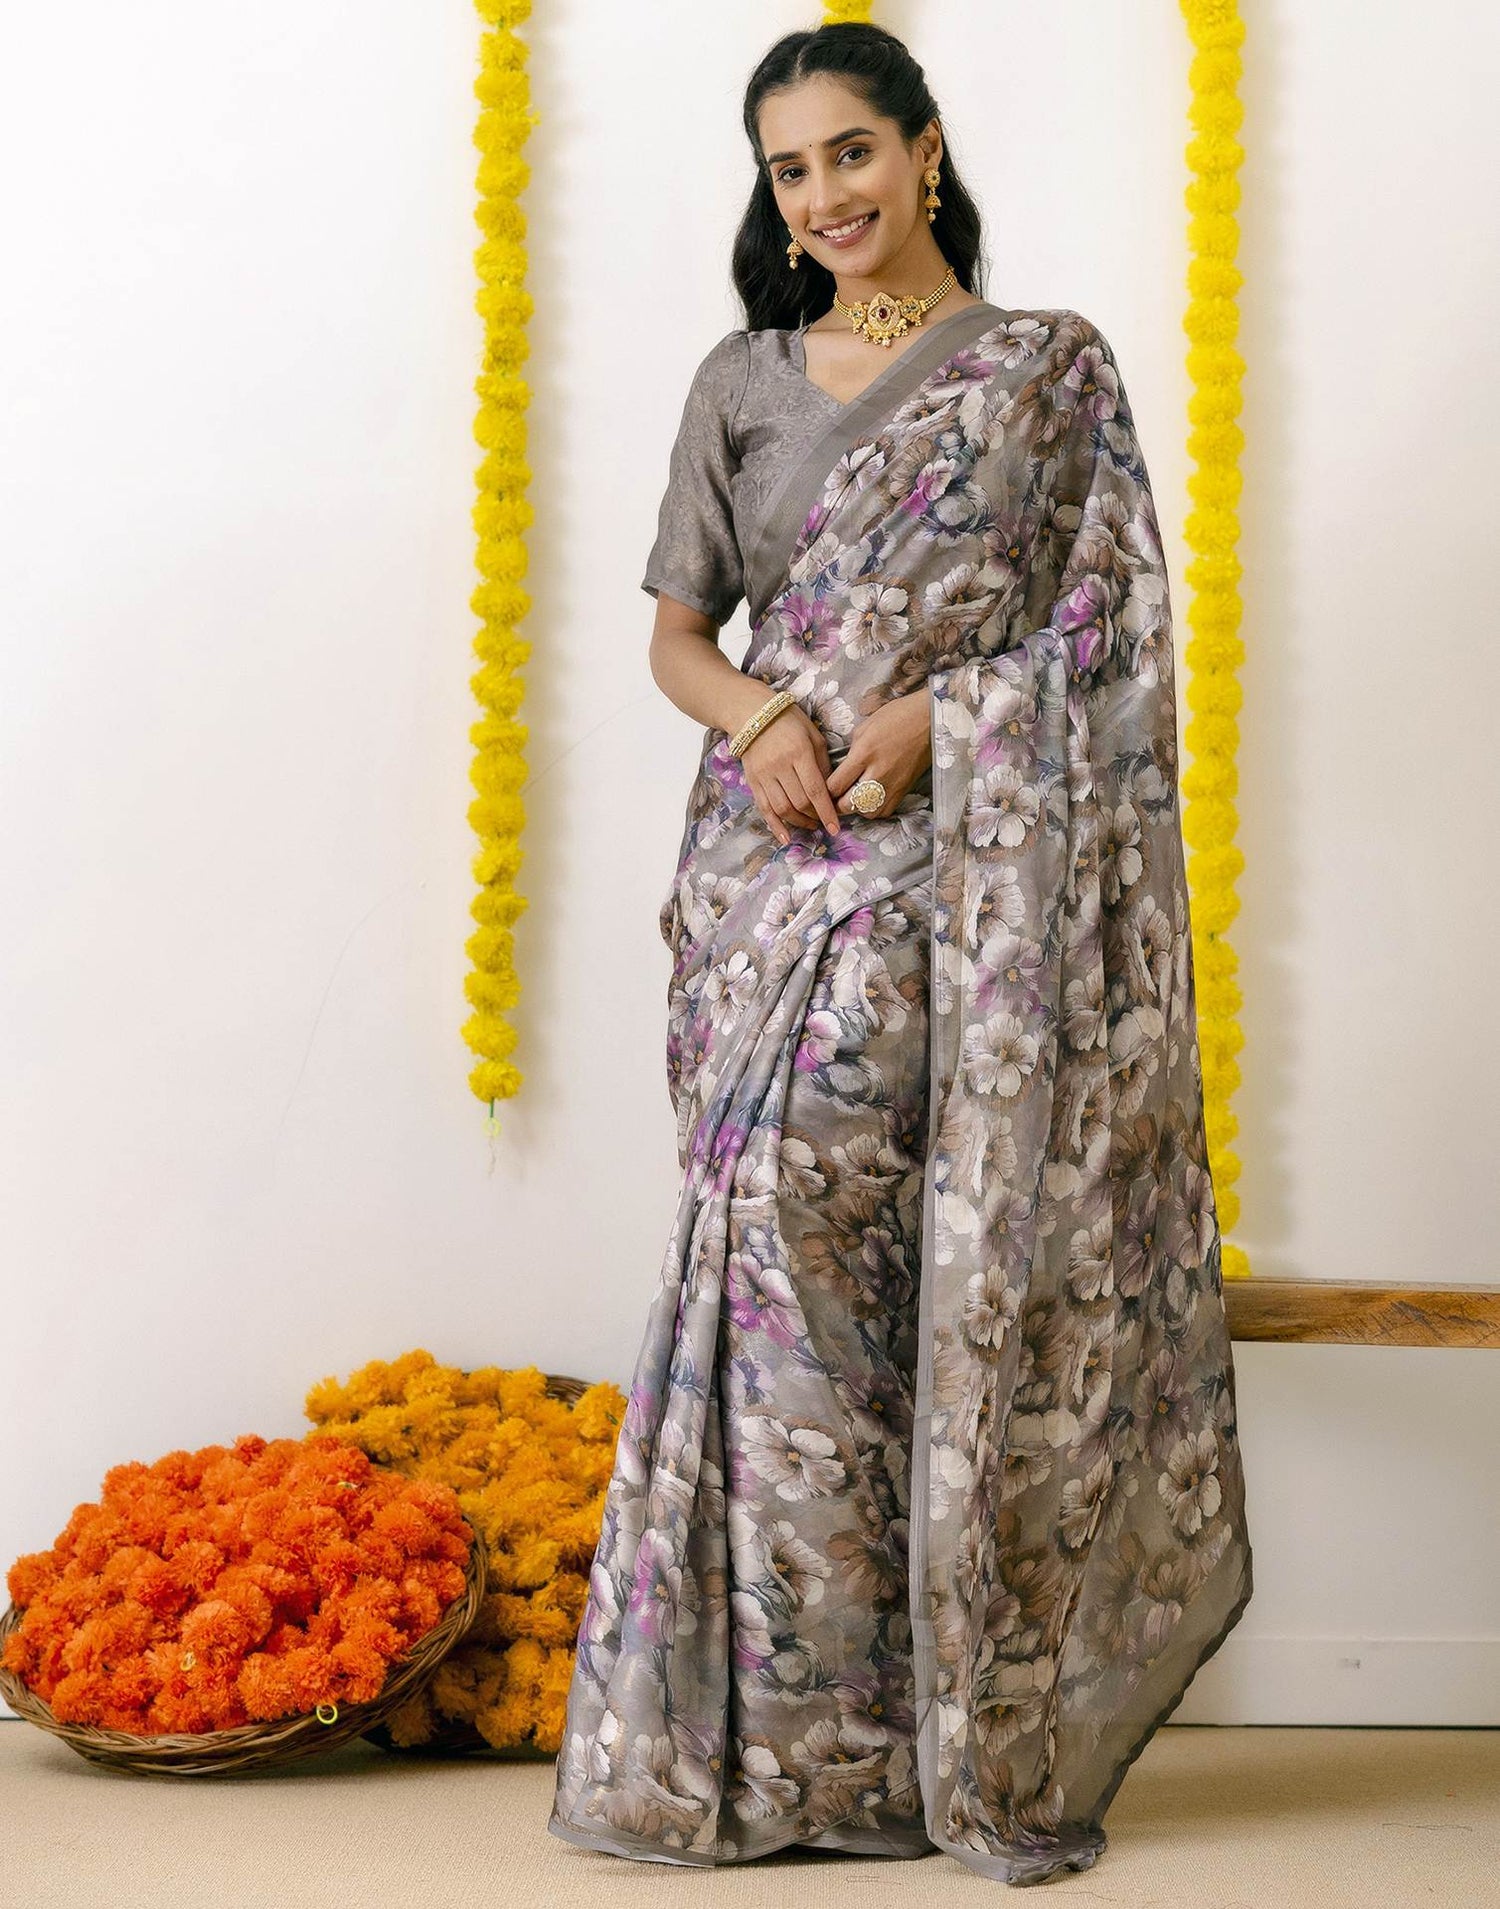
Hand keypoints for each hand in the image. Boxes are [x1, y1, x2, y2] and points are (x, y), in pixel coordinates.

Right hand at [740, 704, 844, 846]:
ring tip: (810, 825)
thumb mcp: (813, 735)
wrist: (751, 713)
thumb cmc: (789, 721)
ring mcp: (764, 775)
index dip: (826, 812)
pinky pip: (764, 808)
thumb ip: (823, 763)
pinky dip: (775, 826)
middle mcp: (780, 766)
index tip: (835, 828)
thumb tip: (831, 791)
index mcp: (799, 753)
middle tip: (824, 821)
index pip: (815, 790)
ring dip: (799, 822)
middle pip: (800, 802)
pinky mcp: (753, 781)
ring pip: (783, 809)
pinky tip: (785, 838)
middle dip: (815, 817)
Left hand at [823, 687, 932, 819]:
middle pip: (848, 805)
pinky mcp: (905, 790)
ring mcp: (893, 784)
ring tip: (853, 800)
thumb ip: (851, 752)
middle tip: (834, 800)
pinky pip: (885, 811)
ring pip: (867, 812)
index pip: (836, 785)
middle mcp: (877, 772)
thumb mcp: (865, 727)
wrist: (930, 720)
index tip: (823, 789)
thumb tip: (843, 769)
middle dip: (837, 805)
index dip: (825, 791)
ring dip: (856, 809)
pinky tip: (871, 799)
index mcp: (864, 753)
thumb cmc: (898, 716)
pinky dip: (875, 809)